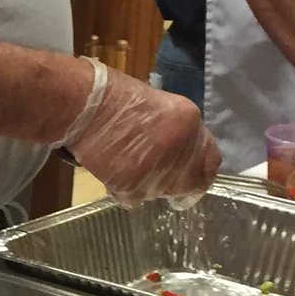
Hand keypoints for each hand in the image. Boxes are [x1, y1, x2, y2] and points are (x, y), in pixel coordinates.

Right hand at [65, 66, 221, 201]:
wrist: (83, 105)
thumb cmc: (115, 98)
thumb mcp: (161, 107)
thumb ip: (179, 132)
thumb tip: (183, 156)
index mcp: (190, 122)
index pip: (211, 161)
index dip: (200, 171)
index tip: (192, 176)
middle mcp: (180, 148)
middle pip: (188, 184)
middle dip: (175, 184)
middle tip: (155, 176)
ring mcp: (156, 169)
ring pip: (160, 192)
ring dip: (147, 185)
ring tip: (126, 165)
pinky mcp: (132, 185)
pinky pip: (134, 198)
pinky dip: (124, 190)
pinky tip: (113, 172)